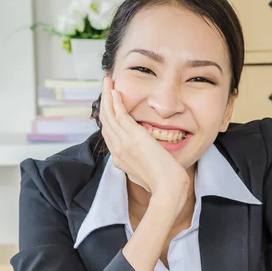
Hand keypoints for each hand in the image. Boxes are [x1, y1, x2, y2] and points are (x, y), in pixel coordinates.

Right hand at [99, 76, 188, 206]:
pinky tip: (114, 90)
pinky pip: (118, 114)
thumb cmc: (164, 184)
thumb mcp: (148, 173)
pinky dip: (114, 101)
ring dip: (106, 96)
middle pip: (105, 122)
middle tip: (105, 86)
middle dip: (104, 102)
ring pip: (108, 115)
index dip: (108, 117)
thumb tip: (146, 158)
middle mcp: (117, 151)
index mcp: (120, 159)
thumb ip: (143, 163)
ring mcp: (123, 143)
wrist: (167, 189)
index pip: (109, 134)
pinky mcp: (132, 137)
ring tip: (107, 81)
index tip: (110, 104)